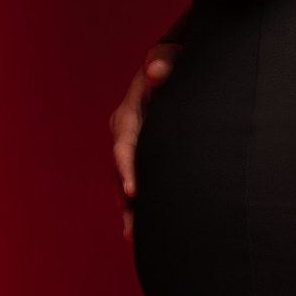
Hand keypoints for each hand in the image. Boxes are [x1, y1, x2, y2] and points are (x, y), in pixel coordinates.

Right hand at [110, 44, 177, 237]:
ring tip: (135, 237)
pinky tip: (144, 228)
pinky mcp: (140, 154)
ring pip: (125, 180)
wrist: (173, 67)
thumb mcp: (169, 58)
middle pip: (120, 169)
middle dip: (126, 200)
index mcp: (129, 111)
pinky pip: (138, 180)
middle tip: (132, 229)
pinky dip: (139, 203)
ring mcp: (130, 144)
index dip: (127, 167)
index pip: (124, 143)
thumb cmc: (174, 63)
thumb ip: (164, 62)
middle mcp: (123, 130)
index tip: (132, 190)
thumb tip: (156, 71)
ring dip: (130, 208)